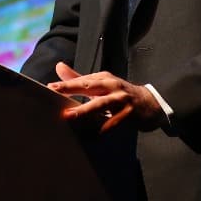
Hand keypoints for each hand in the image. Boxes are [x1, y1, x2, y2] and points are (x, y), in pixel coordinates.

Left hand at [47, 62, 161, 132]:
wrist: (150, 103)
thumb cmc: (120, 94)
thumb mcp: (101, 84)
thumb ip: (78, 78)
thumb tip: (58, 67)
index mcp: (103, 78)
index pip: (82, 80)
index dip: (66, 84)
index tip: (50, 87)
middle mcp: (112, 86)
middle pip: (89, 86)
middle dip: (72, 88)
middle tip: (55, 92)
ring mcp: (121, 99)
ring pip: (101, 104)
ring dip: (85, 109)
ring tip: (70, 115)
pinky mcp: (129, 113)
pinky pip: (114, 121)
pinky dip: (104, 127)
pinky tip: (94, 133)